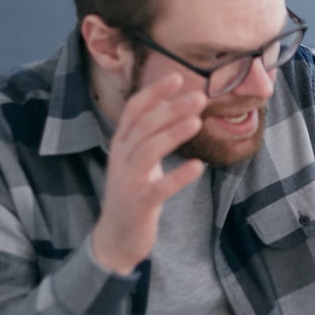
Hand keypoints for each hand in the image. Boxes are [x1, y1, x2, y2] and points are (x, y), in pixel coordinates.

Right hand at [91, 74, 207, 274]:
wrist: (116, 237)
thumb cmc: (134, 193)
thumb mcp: (138, 160)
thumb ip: (151, 135)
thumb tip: (176, 106)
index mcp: (122, 144)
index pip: (134, 110)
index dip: (155, 92)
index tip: (178, 77)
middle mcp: (121, 158)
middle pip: (144, 126)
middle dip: (171, 108)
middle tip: (199, 96)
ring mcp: (128, 181)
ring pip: (148, 150)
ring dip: (173, 134)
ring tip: (198, 121)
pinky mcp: (139, 204)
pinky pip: (159, 188)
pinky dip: (178, 177)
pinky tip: (199, 166)